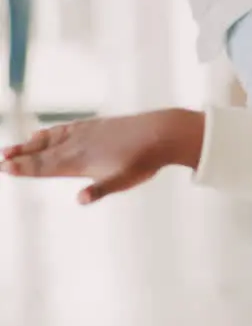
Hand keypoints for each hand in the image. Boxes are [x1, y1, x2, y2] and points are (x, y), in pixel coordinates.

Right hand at [0, 109, 204, 203]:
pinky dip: (50, 132)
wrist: (161, 132)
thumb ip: (100, 189)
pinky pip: (65, 128)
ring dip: (31, 144)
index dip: (25, 168)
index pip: (46, 166)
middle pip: (43, 153)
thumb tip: (81, 200)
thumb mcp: (123, 180)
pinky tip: (44, 133)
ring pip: (51, 139)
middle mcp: (78, 145)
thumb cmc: (143, 161)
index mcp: (81, 161)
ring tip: (14, 148)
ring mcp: (86, 133)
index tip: (5, 168)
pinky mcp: (96, 125)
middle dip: (21, 158)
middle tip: (0, 160)